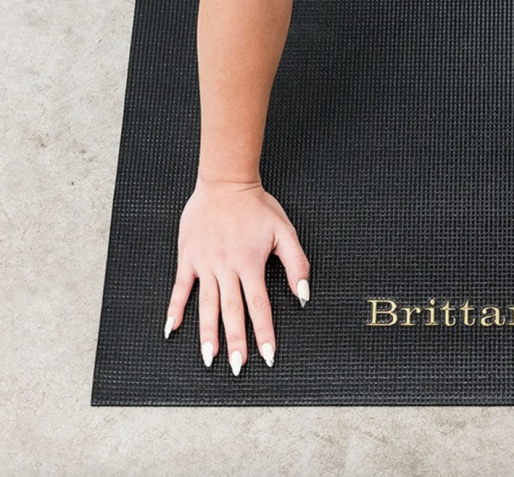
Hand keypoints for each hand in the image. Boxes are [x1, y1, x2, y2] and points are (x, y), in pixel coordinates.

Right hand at [164, 177, 310, 374]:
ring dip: (207, 334)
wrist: (226, 183)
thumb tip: (303, 294)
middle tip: (237, 368)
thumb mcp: (284, 231)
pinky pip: (180, 288)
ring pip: (206, 305)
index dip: (264, 333)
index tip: (267, 357)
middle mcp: (227, 268)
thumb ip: (296, 263)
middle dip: (235, 343)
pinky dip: (175, 309)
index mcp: (251, 264)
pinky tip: (171, 330)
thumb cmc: (257, 207)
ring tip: (209, 359)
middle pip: (231, 312)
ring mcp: (205, 264)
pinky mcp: (188, 258)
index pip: (259, 306)